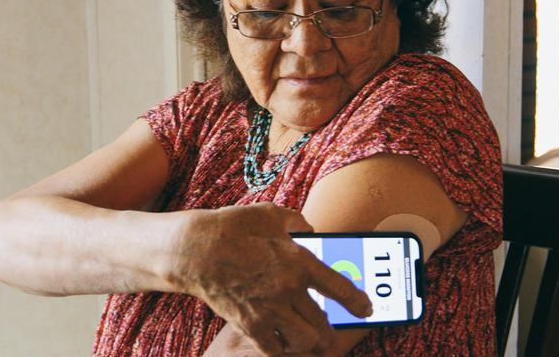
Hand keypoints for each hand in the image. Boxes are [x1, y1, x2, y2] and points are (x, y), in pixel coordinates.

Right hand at [162, 202, 372, 355]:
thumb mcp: (270, 214)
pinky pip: (273, 347)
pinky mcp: (247, 323)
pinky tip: (282, 340)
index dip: (357, 301)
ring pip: (302, 339)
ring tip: (310, 339)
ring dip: (309, 341)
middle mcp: (288, 288)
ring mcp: (267, 309)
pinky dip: (281, 347)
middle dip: (332, 331)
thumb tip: (309, 229)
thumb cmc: (232, 227)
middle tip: (333, 332)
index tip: (366, 308)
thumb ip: (297, 222)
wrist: (193, 249)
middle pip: (322, 321)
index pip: (339, 288)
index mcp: (299, 261)